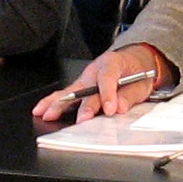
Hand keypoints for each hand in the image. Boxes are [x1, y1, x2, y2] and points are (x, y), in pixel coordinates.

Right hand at [32, 44, 169, 124]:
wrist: (133, 61)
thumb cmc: (136, 70)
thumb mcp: (141, 83)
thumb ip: (129, 95)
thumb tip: (118, 107)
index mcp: (112, 62)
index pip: (108, 78)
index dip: (108, 94)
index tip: (110, 109)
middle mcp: (94, 70)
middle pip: (87, 89)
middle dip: (84, 105)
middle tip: (83, 120)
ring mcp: (84, 79)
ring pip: (70, 91)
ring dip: (59, 104)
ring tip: (49, 114)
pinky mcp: (79, 87)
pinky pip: (64, 94)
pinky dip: (52, 102)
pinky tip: (41, 110)